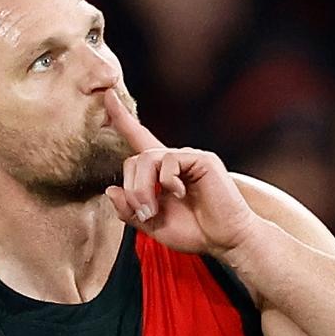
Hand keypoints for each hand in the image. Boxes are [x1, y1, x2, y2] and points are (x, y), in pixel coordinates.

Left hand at [103, 89, 258, 256]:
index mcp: (161, 172)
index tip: (107, 95)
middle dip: (131, 189)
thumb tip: (110, 190)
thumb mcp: (152, 225)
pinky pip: (169, 162)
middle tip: (142, 213)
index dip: (121, 118)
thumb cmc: (194, 231)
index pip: (138, 139)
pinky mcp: (202, 159)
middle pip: (134, 159)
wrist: (227, 240)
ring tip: (152, 210)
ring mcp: (188, 158)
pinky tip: (180, 195)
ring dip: (141, 189)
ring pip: (147, 159)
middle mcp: (173, 160)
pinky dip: (166, 182)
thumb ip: (130, 210)